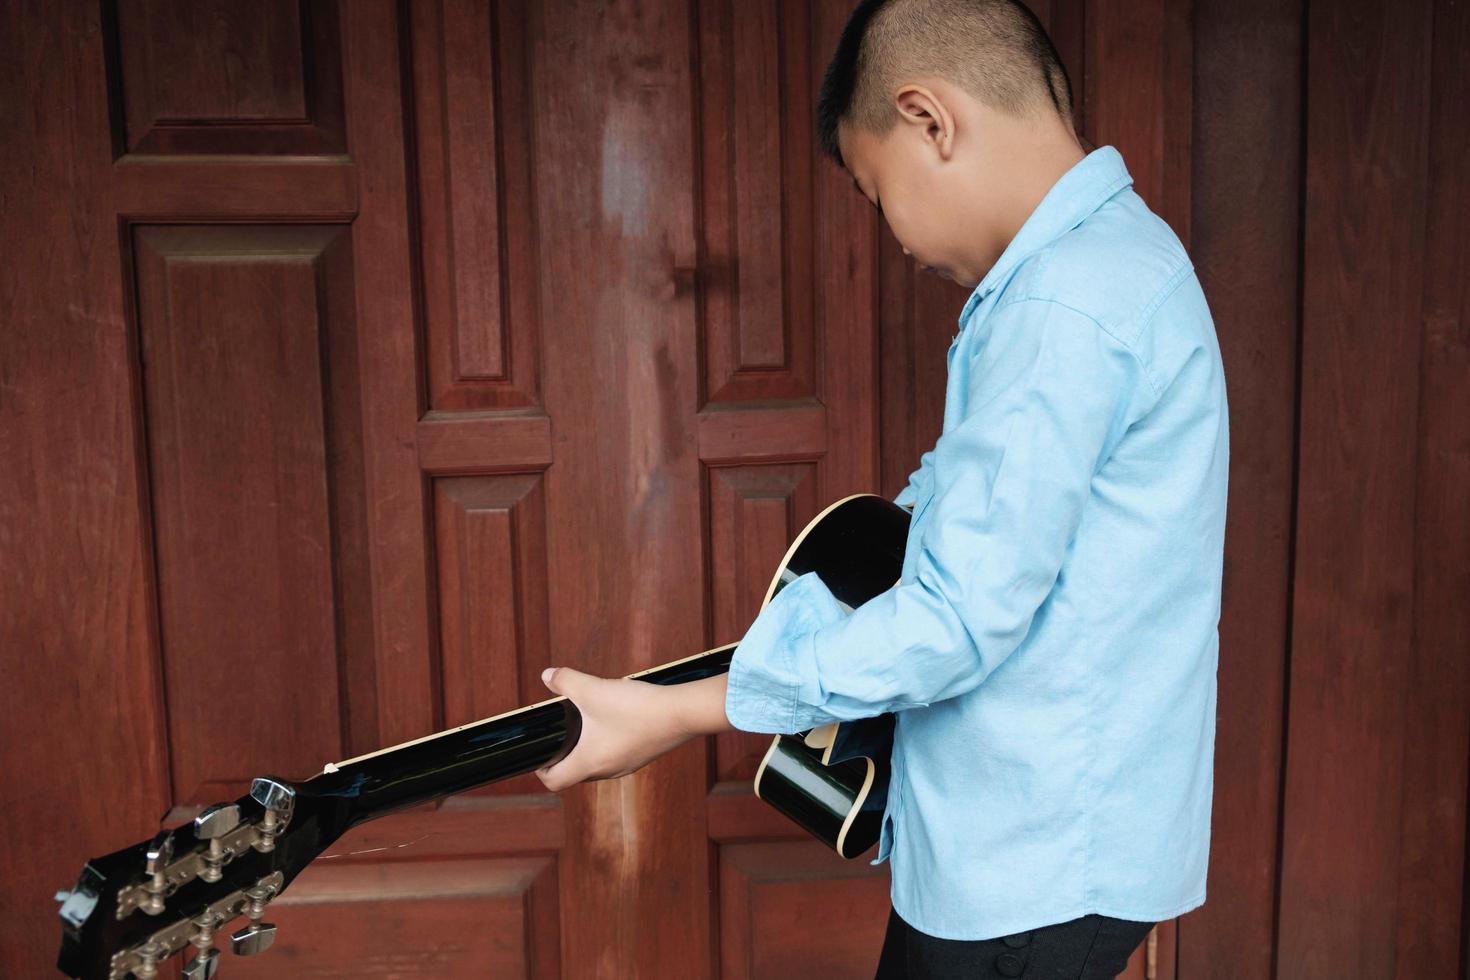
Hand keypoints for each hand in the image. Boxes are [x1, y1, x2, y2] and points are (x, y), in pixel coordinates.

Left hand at [533, 666, 695, 792]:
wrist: (682, 713)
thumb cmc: (636, 707)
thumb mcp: (593, 689)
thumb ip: (566, 681)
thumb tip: (546, 675)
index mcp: (589, 762)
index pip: (554, 782)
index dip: (541, 770)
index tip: (541, 752)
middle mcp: (607, 771)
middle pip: (575, 773)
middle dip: (564, 755)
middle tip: (562, 730)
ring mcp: (627, 765)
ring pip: (597, 764)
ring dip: (587, 748)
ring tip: (587, 721)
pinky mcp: (642, 756)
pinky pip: (616, 756)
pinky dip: (608, 743)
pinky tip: (614, 719)